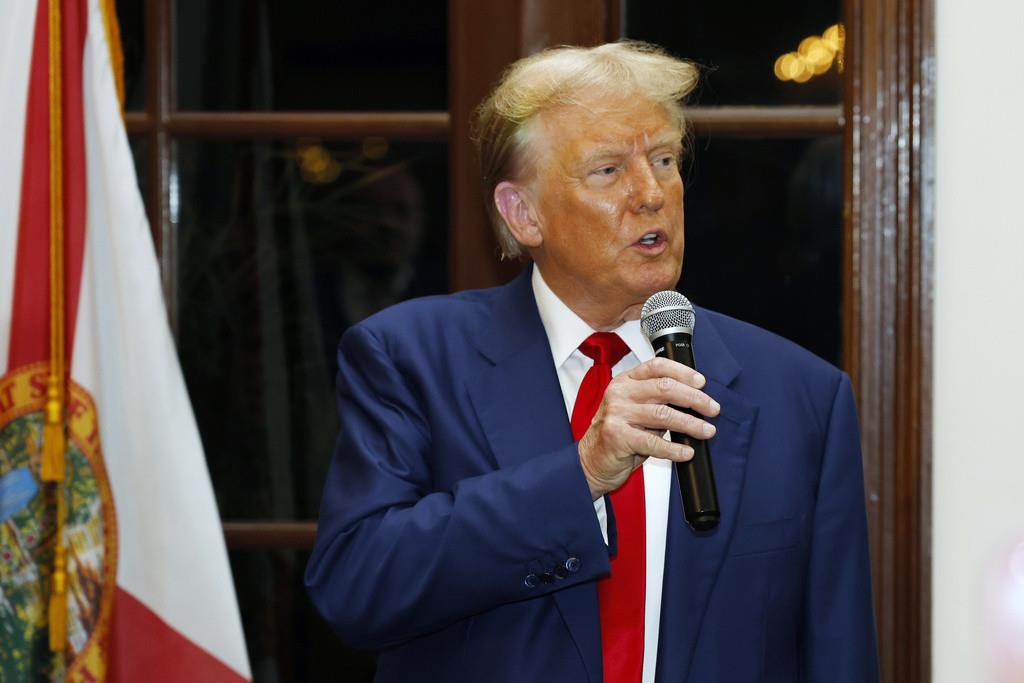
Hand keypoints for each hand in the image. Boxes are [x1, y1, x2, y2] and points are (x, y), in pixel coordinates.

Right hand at [577, 357, 720, 499]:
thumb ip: (656, 401)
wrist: (591, 460)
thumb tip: (693, 401)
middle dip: (694, 398)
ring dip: (690, 424)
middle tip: (712, 409)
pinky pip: (653, 442)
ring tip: (706, 431)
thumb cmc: (617, 434)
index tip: (701, 383)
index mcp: (625, 381)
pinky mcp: (618, 437)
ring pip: (663, 415)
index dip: (683, 372)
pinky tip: (686, 452)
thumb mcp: (634, 409)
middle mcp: (620, 394)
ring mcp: (618, 414)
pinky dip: (674, 449)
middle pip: (665, 388)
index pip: (657, 367)